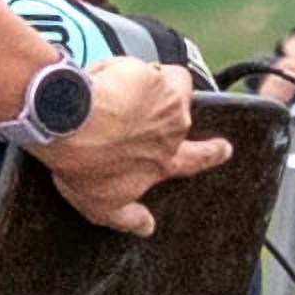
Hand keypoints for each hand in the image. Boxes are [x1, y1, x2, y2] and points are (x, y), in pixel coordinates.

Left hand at [35, 63, 227, 238]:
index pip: (196, 159)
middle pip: (182, 113)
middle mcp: (174, 131)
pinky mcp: (155, 74)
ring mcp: (168, 101)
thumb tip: (146, 228)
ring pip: (165, 82)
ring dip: (142, 83)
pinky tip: (105, 77)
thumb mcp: (101, 204)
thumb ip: (127, 216)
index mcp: (163, 161)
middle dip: (173, 104)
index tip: (225, 148)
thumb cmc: (81, 164)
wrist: (69, 124)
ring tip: (111, 89)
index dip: (212, 153)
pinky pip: (145, 66)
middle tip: (163, 101)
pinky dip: (126, 69)